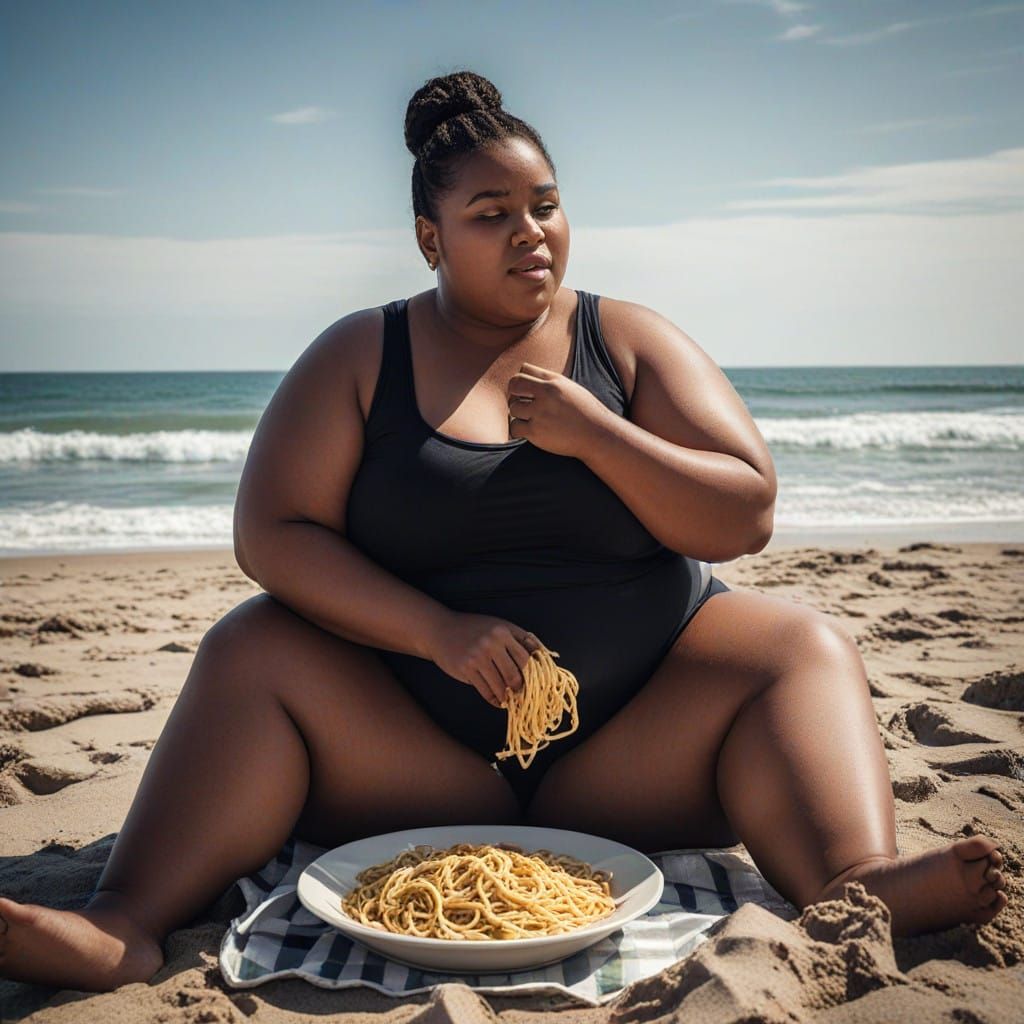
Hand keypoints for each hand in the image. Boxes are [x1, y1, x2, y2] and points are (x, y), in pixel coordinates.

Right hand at [427, 610, 542, 708]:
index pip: (525, 659)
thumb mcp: (499, 626)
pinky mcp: (465, 669)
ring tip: (511, 699)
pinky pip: (485, 691)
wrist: (441, 630)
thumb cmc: (474, 628)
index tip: (535, 683)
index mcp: (503, 632)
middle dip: (520, 688)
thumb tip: (543, 656)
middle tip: (522, 694)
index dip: (531, 674)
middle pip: (514, 675)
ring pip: (500, 686)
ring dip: (507, 697)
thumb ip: (520, 639)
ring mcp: (476, 657)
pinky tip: (498, 701)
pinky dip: (494, 700)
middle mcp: (490, 643)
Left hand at [506, 363, 609, 457]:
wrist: (598, 434)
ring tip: (531, 419)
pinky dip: (518, 430)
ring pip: (513, 408)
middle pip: (514, 384)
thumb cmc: (585, 412)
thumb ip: (550, 382)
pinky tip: (528, 431)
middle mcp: (546, 394)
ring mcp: (540, 413)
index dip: (523, 380)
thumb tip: (528, 378)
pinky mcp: (536, 432)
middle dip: (514, 394)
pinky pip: (514, 427)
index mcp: (554, 382)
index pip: (524, 369)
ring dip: (518, 414)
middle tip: (523, 404)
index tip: (527, 391)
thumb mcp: (571, 389)